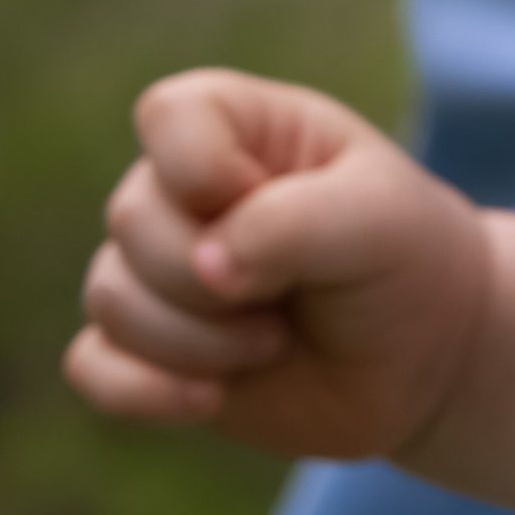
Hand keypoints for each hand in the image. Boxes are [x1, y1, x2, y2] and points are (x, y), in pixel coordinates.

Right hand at [66, 70, 498, 474]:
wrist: (422, 360)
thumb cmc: (408, 261)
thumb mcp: (379, 222)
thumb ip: (293, 223)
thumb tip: (208, 266)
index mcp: (243, 127)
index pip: (168, 115)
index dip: (202, 169)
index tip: (265, 202)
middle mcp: (187, 192)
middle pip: (132, 217)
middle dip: (209, 279)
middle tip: (288, 298)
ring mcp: (162, 271)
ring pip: (109, 295)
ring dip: (194, 341)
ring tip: (273, 343)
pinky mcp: (151, 350)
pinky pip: (91, 366)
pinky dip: (141, 391)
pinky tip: (210, 399)